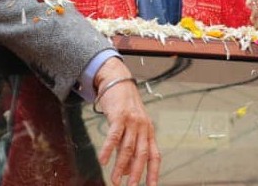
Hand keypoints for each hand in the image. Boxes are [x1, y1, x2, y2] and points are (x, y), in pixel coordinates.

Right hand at [94, 57, 160, 185]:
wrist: (118, 82)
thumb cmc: (125, 106)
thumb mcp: (132, 127)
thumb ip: (130, 147)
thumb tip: (125, 170)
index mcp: (149, 131)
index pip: (154, 155)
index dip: (154, 172)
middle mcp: (143, 127)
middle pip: (141, 154)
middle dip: (136, 173)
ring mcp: (132, 121)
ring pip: (127, 148)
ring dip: (120, 166)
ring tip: (115, 180)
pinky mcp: (119, 116)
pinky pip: (113, 136)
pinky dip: (108, 150)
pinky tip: (103, 160)